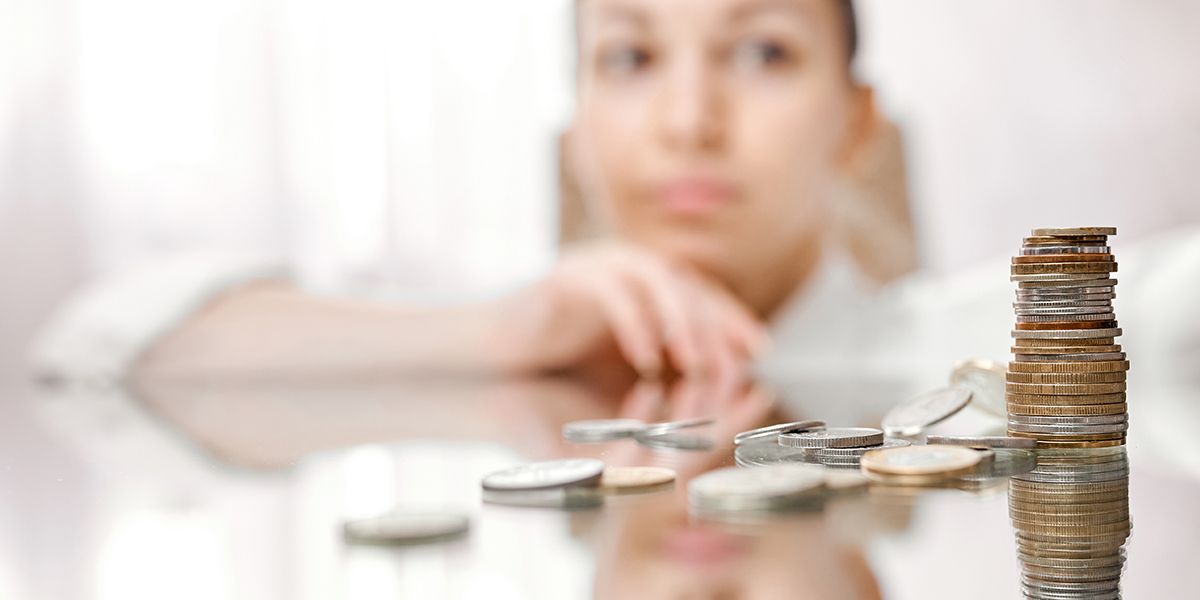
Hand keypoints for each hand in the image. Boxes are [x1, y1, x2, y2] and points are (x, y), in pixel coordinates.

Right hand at [501, 241, 769, 383]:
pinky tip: (646, 361)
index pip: (702, 292)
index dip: (733, 319)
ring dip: (681, 323)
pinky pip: (613, 295)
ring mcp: (597, 264)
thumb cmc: (562, 359)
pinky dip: (635, 327)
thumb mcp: (626, 362)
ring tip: (694, 365)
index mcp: (644, 279)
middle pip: (687, 285)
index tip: (760, 351)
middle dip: (713, 327)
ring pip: (656, 281)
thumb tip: (723, 372)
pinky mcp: (568, 276)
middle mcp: (627, 263)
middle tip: (730, 368)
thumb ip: (668, 360)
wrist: (496, 350)